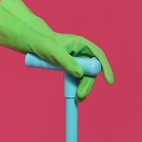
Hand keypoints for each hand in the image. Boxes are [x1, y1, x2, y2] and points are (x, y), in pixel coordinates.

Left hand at [0, 0, 114, 100]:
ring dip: (83, 87)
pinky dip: (77, 86)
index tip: (109, 81)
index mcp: (81, 44)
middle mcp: (81, 52)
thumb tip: (80, 74)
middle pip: (91, 70)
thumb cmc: (43, 43)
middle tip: (80, 96)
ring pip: (85, 76)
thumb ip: (67, 62)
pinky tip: (75, 94)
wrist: (32, 43)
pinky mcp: (70, 66)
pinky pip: (77, 78)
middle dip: (88, 84)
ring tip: (77, 98)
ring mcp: (76, 59)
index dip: (106, 68)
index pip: (98, 56)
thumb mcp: (54, 53)